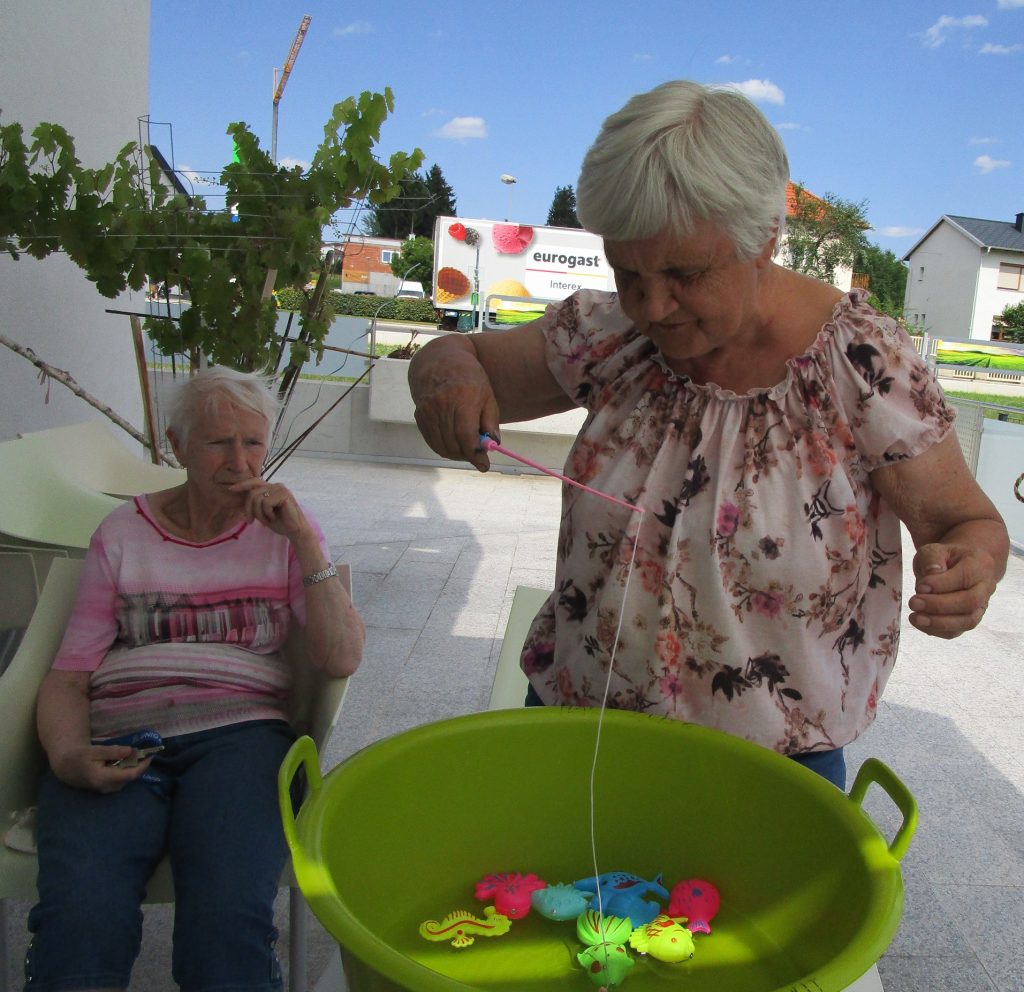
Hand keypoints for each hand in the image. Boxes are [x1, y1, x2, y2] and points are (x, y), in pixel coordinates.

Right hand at [50, 743, 154, 792]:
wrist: (66, 767)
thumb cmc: (79, 756)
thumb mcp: (95, 751)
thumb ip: (113, 752)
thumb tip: (131, 751)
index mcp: (103, 778)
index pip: (130, 775)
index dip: (143, 765)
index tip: (152, 754)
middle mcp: (106, 787)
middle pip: (130, 777)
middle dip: (140, 765)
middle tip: (146, 751)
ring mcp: (106, 789)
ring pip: (127, 779)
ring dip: (134, 767)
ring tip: (139, 754)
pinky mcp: (106, 788)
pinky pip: (121, 779)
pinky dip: (127, 770)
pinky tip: (127, 760)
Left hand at [232, 479, 307, 538]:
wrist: (295, 530)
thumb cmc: (280, 522)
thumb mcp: (262, 512)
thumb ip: (255, 503)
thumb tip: (241, 498)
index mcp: (271, 488)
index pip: (254, 481)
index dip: (242, 484)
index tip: (231, 489)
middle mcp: (276, 485)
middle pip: (252, 493)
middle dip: (249, 509)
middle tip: (250, 521)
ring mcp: (280, 489)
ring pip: (258, 499)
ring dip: (259, 514)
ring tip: (267, 520)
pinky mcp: (284, 494)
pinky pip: (266, 503)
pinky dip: (267, 513)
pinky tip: (274, 517)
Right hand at [411, 346, 500, 471]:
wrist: (439, 361)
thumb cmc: (470, 378)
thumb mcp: (488, 395)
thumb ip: (491, 422)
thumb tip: (492, 446)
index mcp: (463, 397)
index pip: (466, 435)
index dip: (475, 454)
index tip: (484, 466)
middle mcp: (442, 404)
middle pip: (454, 444)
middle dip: (468, 456)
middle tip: (478, 457)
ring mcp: (428, 410)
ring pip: (442, 446)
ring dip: (457, 454)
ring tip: (467, 450)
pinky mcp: (419, 415)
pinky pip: (432, 441)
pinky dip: (444, 448)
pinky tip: (455, 444)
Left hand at [907, 542, 999, 638]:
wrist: (958, 566)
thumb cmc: (944, 558)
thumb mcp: (934, 549)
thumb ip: (932, 557)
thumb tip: (932, 573)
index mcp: (980, 565)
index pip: (965, 577)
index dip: (942, 584)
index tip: (920, 586)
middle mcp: (985, 588)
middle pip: (970, 602)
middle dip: (939, 605)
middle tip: (913, 602)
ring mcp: (980, 607)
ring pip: (967, 621)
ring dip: (938, 622)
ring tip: (915, 617)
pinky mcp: (968, 620)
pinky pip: (956, 631)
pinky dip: (936, 631)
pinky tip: (919, 623)